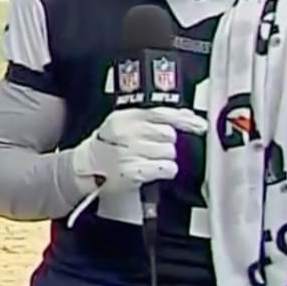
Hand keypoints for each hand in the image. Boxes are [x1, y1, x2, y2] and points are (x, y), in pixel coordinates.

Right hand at [72, 107, 206, 191]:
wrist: (86, 169)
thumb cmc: (108, 146)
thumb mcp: (125, 123)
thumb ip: (155, 118)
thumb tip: (188, 117)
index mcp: (126, 116)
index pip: (163, 113)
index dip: (184, 120)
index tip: (199, 125)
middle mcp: (127, 132)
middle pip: (170, 135)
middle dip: (166, 142)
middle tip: (152, 148)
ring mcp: (129, 153)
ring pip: (171, 153)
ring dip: (165, 158)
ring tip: (148, 159)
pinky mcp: (135, 172)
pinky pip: (168, 169)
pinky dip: (164, 171)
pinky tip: (152, 169)